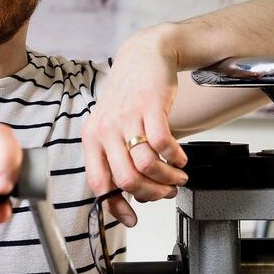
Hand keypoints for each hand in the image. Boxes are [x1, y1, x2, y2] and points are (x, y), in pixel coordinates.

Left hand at [81, 24, 187, 226]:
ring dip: (168, 178)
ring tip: (177, 176)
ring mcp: (127, 118)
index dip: (116, 206)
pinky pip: (163, 144)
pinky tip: (180, 158)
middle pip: (127, 179)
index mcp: (92, 138)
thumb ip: (115, 157)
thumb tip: (129, 194)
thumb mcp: (110, 125)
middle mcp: (106, 129)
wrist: (143, 55)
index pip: (99, 183)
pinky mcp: (150, 107)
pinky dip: (176, 158)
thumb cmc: (128, 94)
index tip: (132, 218)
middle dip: (151, 194)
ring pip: (147, 165)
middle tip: (165, 192)